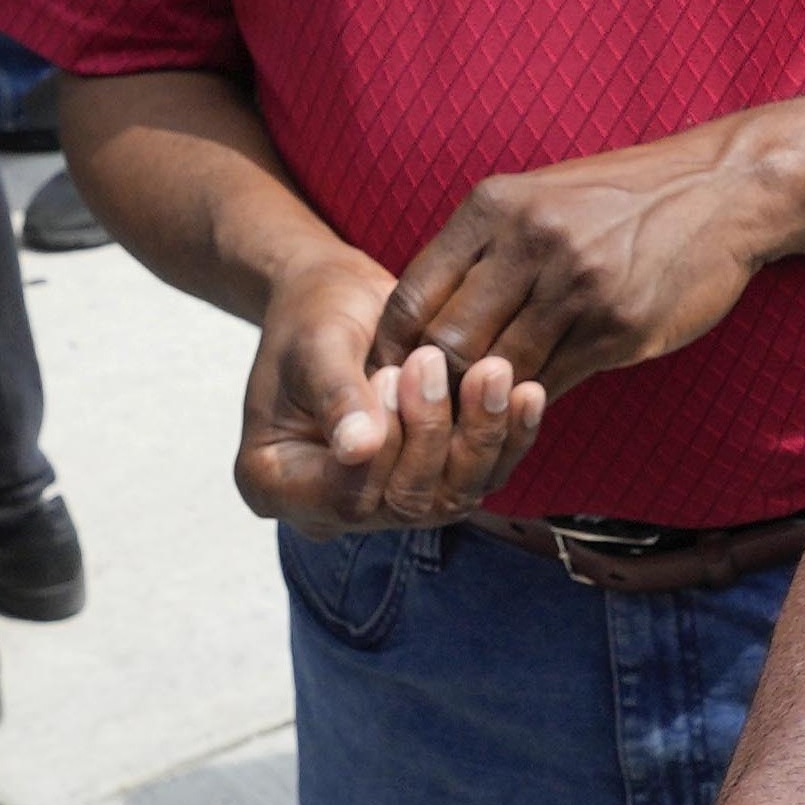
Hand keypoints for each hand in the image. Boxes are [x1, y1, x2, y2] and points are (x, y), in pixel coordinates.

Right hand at [240, 242, 548, 530]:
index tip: (391, 373)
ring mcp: (391, 497)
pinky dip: (508, 436)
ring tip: (496, 372)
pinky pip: (483, 474)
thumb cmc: (312, 314)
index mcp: (279, 484)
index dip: (381, 446)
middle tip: (437, 360)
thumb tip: (358, 448)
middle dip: (432, 434)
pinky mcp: (437, 476)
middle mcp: (336, 507)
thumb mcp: (314, 345)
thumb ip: (336, 395)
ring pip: (452, 496)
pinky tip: (526, 392)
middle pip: (404, 503)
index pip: (344, 496)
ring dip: (480, 435)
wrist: (342, 297)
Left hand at [388, 127, 789, 397]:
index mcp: (494, 206)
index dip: (391, 351)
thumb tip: (423, 319)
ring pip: (501, 373)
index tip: (386, 380)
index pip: (413, 296)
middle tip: (428, 414)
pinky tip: (528, 407)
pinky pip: (556, 383)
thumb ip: (482, 249)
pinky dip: (535, 402)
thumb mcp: (539, 197)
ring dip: (485, 403)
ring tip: (475, 419)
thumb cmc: (622, 198)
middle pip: (447, 344)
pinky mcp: (621, 327)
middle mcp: (529, 243)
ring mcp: (577, 287)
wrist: (723, 189)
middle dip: (432, 387)